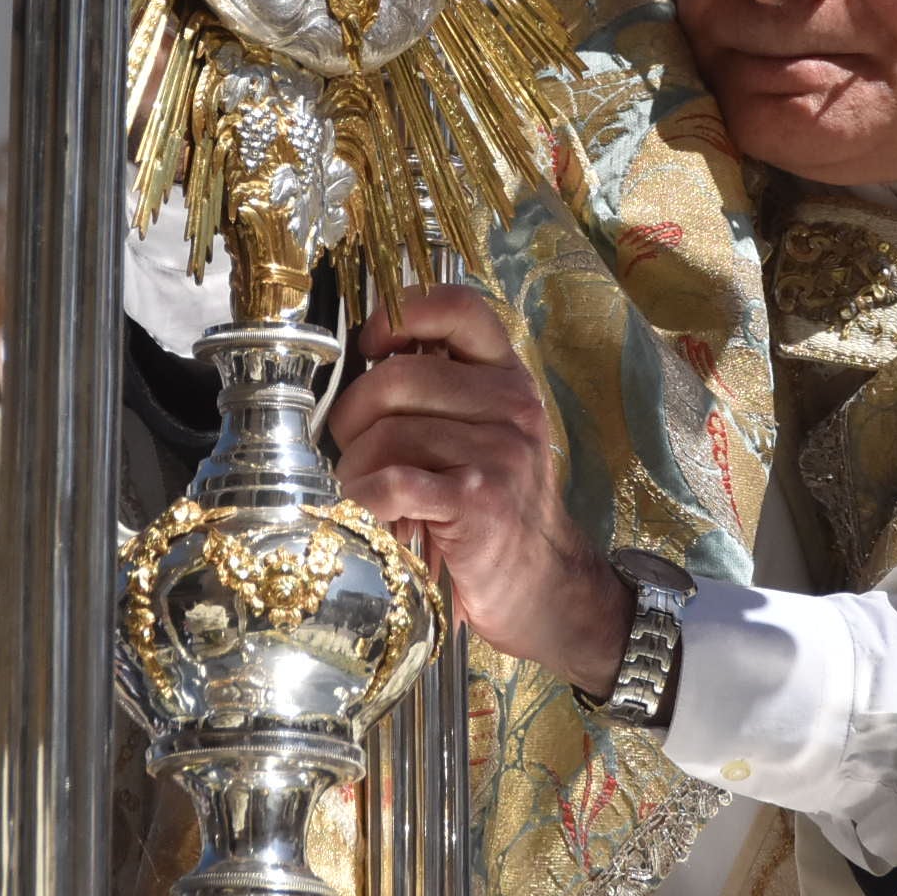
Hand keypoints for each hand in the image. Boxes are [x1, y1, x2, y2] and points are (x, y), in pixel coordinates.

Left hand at [327, 285, 633, 695]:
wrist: (545, 587)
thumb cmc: (496, 508)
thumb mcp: (484, 433)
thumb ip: (441, 394)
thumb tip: (358, 368)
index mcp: (508, 377)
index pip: (457, 308)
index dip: (400, 315)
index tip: (371, 348)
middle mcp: (511, 405)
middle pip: (397, 377)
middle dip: (353, 414)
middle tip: (351, 448)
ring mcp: (500, 453)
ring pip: (387, 434)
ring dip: (354, 468)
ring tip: (363, 490)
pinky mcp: (480, 502)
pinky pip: (392, 482)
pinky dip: (364, 499)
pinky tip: (369, 513)